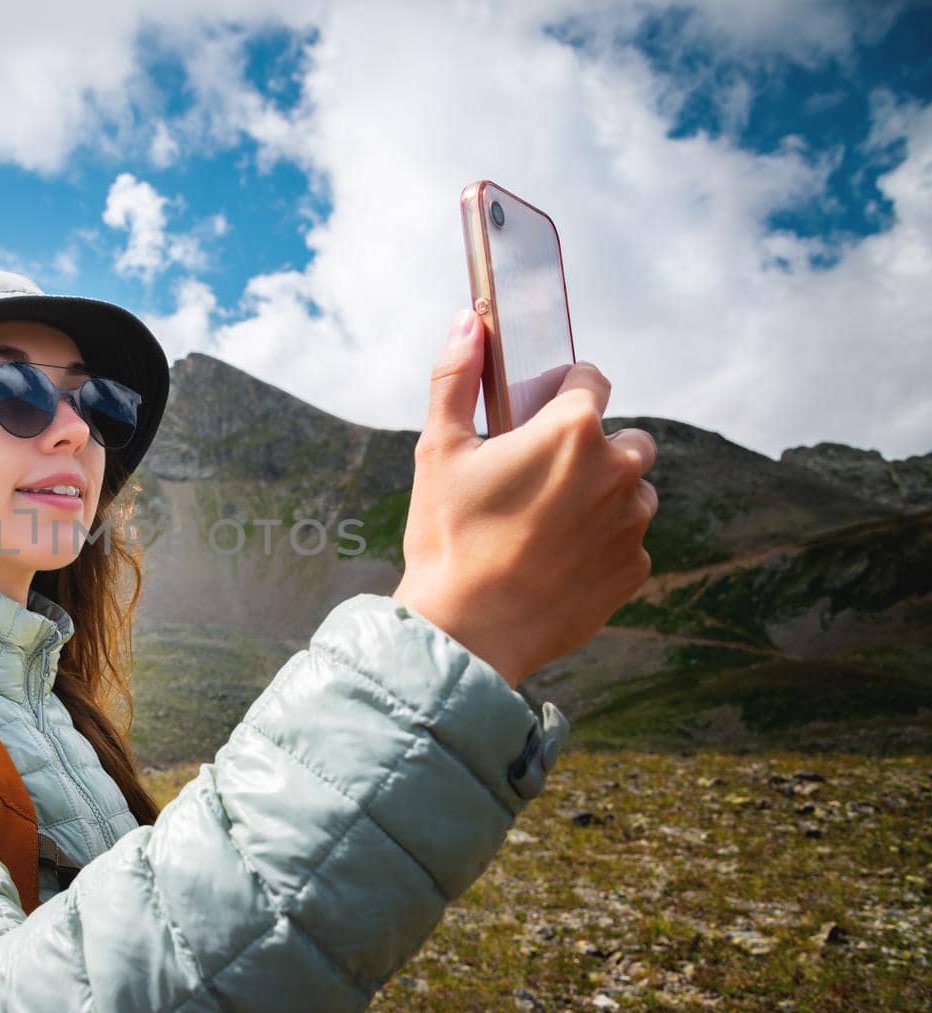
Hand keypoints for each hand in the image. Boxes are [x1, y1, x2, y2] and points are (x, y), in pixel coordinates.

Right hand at [392, 310, 657, 686]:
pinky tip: (553, 561)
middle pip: (623, 437)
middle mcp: (617, 470)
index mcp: (573, 429)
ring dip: (600, 497)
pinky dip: (599, 544)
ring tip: (543, 525)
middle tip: (536, 479)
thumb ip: (455, 377)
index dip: (561, 392)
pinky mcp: (633, 569)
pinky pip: (625, 542)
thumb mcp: (438, 449)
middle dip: (590, 448)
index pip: (591, 380)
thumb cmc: (448, 536)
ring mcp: (631, 523)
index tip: (536, 415)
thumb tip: (468, 321)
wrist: (467, 631)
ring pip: (630, 492)